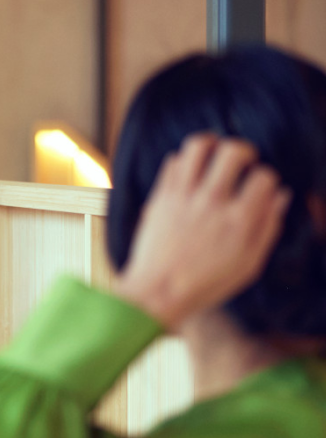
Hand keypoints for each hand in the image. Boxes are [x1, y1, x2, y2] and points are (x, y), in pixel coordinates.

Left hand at [112, 134, 291, 329]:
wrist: (156, 294)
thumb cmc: (205, 284)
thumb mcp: (249, 264)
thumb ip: (268, 227)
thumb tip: (281, 195)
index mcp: (238, 221)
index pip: (264, 177)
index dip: (266, 179)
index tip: (258, 188)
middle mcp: (211, 203)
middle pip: (233, 151)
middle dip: (244, 150)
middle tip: (241, 161)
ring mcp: (182, 198)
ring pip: (198, 146)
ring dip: (211, 144)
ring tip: (213, 154)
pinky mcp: (160, 198)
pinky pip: (173, 162)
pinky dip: (185, 161)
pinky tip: (190, 172)